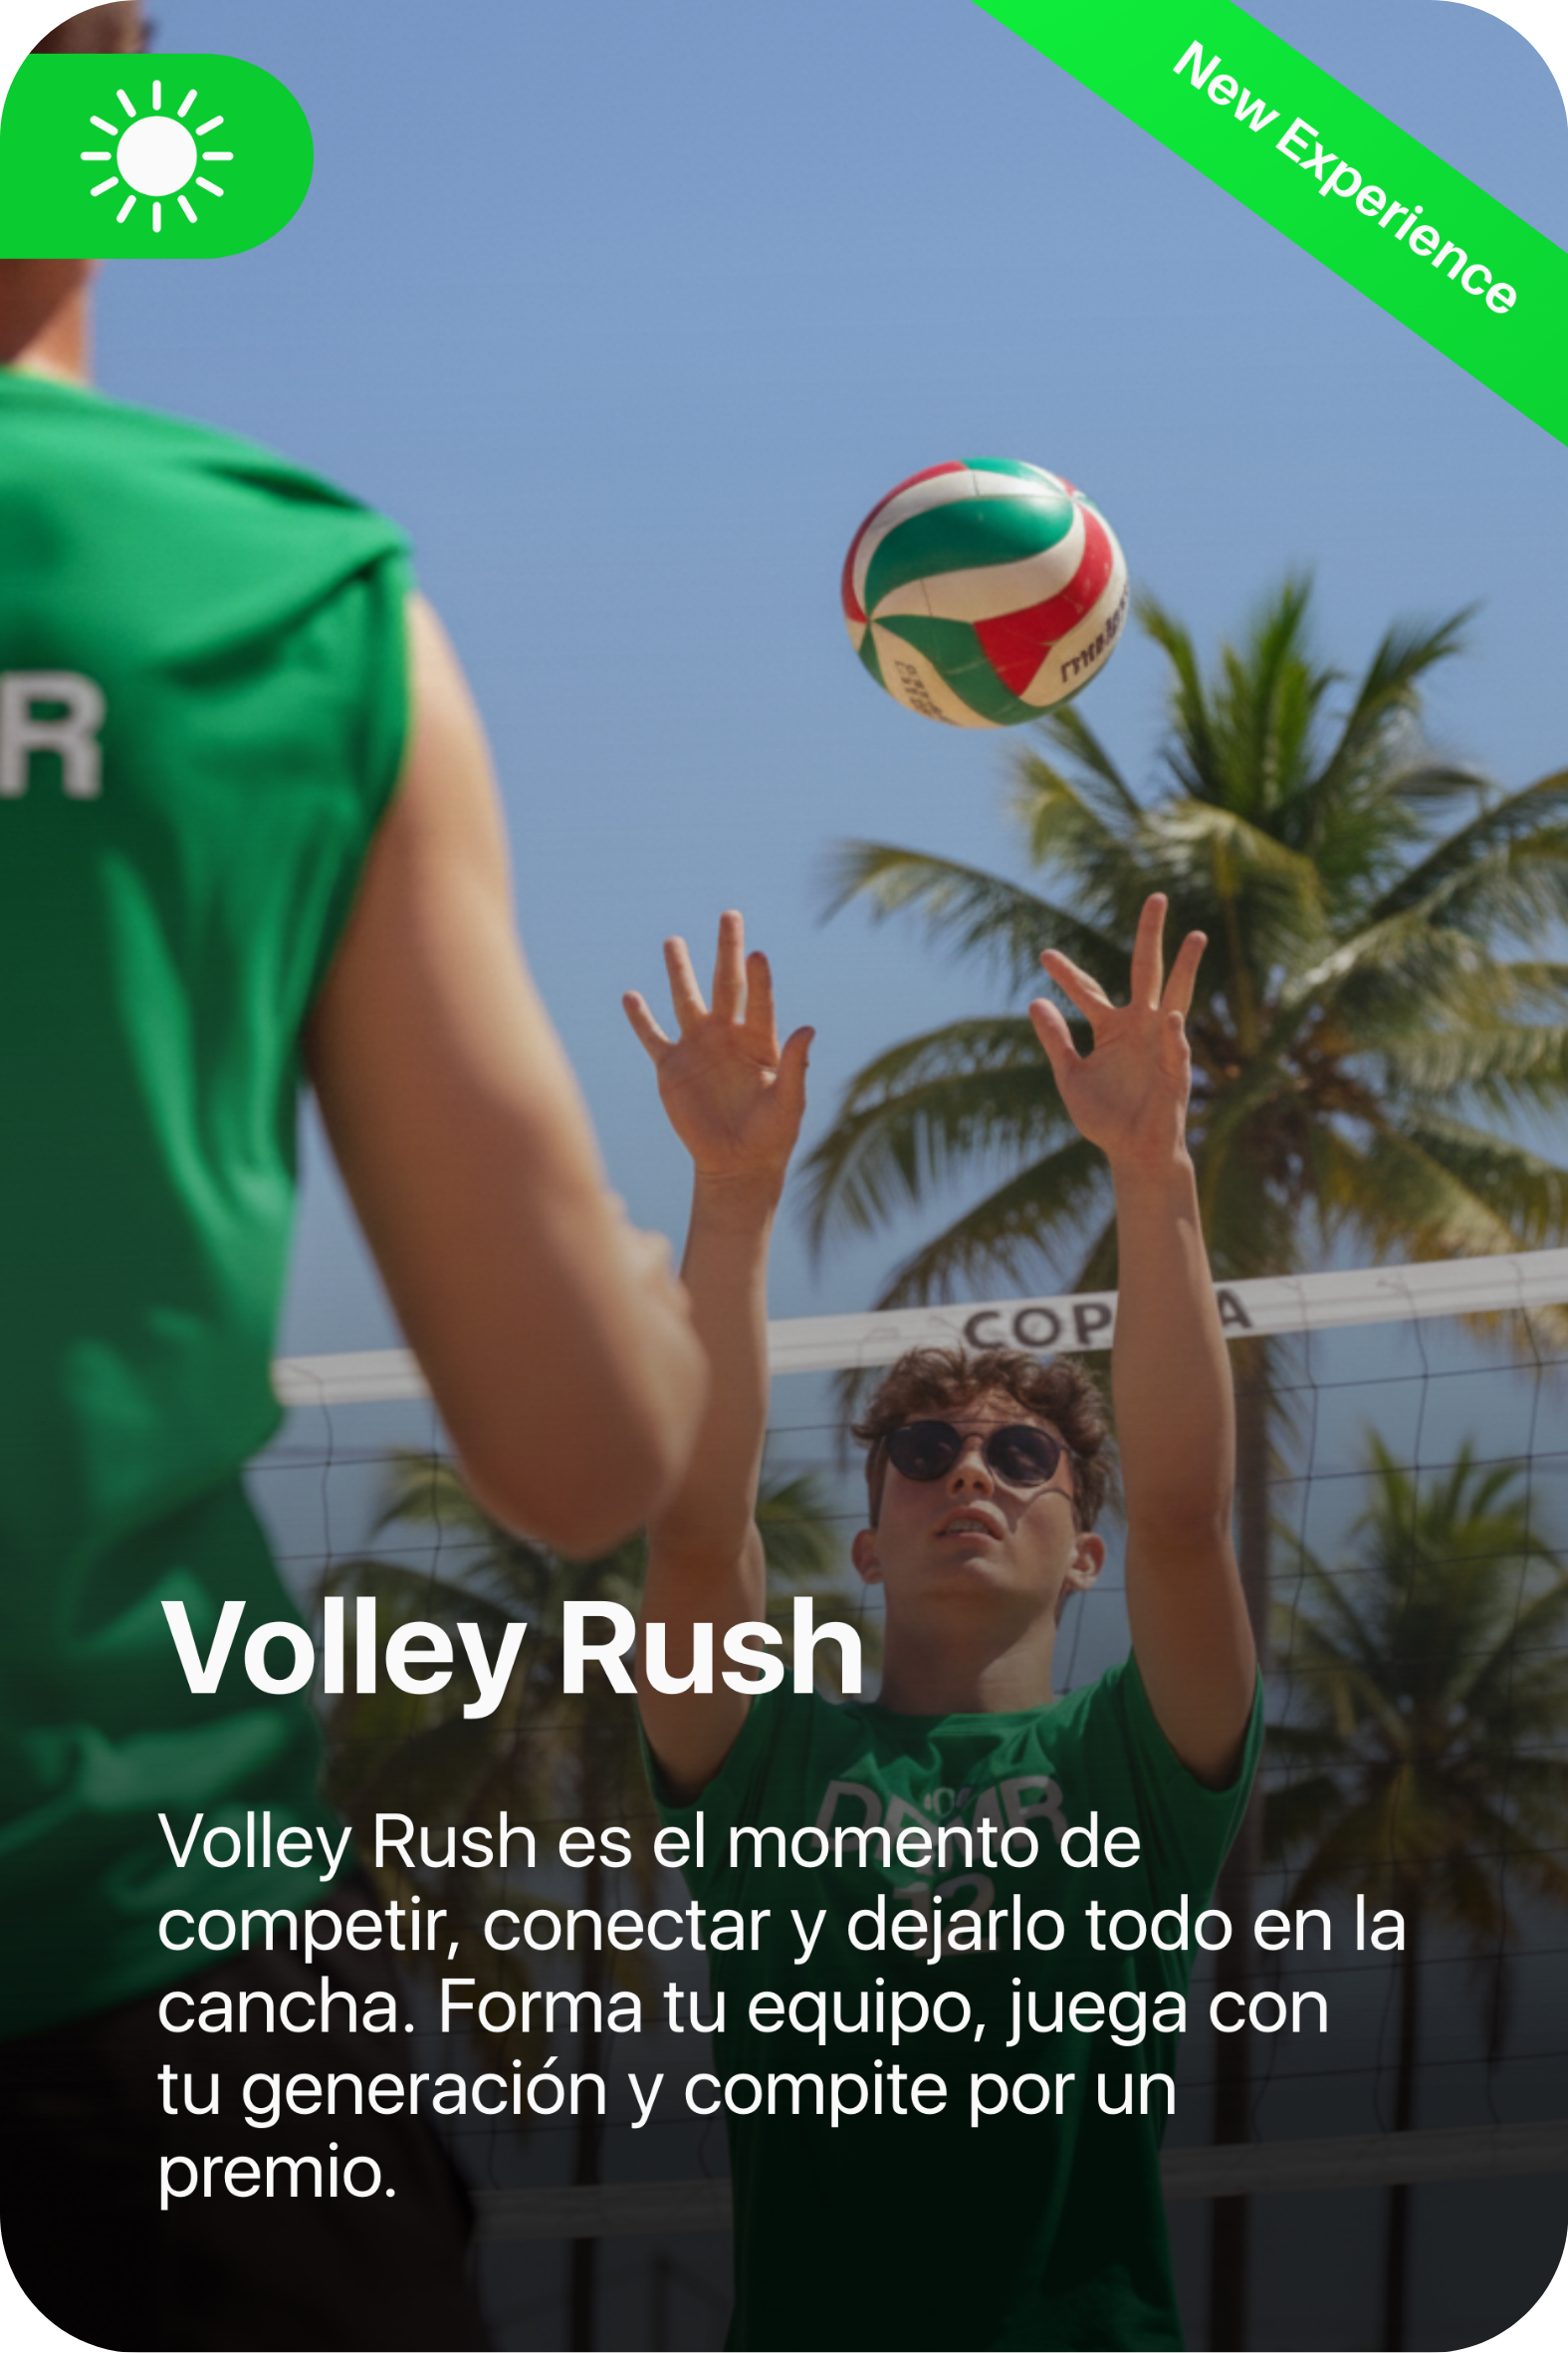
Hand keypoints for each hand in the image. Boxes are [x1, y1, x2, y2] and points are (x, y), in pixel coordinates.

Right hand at [624, 912, 812, 1193]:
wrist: (738, 1163)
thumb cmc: (772, 1135)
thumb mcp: (790, 1103)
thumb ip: (797, 1066)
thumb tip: (809, 1028)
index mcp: (760, 1040)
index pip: (759, 1001)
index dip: (759, 979)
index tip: (757, 954)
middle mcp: (728, 1035)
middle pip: (725, 984)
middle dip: (727, 950)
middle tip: (730, 915)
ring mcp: (697, 1048)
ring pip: (686, 1000)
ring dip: (679, 971)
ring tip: (674, 941)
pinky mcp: (670, 1068)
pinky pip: (652, 1037)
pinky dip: (640, 1018)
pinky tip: (630, 996)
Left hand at [1029, 894, 1203, 1172]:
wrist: (1132, 1152)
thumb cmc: (1105, 1117)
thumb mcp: (1070, 1076)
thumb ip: (1056, 1041)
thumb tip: (1034, 1001)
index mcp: (1112, 1027)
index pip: (1089, 990)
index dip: (1067, 973)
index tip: (1044, 954)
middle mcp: (1140, 1025)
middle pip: (1146, 970)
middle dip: (1150, 935)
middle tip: (1156, 897)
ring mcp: (1162, 1042)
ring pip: (1177, 995)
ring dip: (1187, 967)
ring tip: (1195, 936)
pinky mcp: (1177, 1068)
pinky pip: (1176, 1046)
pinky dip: (1173, 1033)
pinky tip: (1171, 1018)